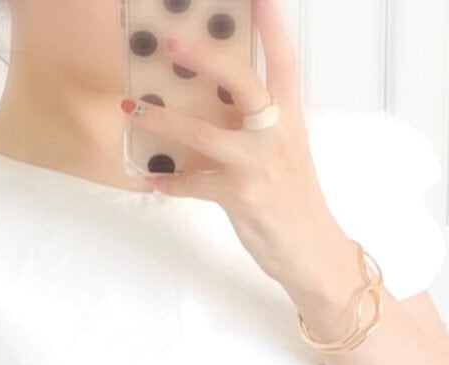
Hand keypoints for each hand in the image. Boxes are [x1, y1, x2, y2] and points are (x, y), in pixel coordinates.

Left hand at [120, 0, 369, 338]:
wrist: (313, 253)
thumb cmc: (294, 201)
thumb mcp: (284, 152)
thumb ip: (256, 126)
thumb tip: (213, 105)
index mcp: (290, 117)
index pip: (284, 61)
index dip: (271, 28)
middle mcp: (277, 134)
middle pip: (242, 82)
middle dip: (206, 57)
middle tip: (171, 40)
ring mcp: (259, 165)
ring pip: (206, 134)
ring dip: (166, 121)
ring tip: (136, 109)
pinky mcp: (242, 198)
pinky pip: (196, 185)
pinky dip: (172, 183)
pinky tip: (154, 179)